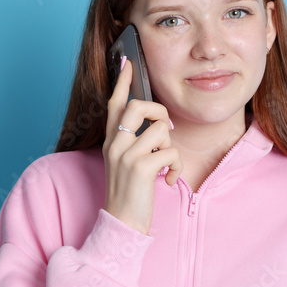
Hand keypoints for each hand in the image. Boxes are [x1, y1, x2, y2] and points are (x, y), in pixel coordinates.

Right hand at [102, 57, 181, 234]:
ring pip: (161, 129)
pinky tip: (168, 180)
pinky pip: (171, 152)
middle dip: (159, 112)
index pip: (114, 103)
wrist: (121, 224)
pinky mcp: (140, 168)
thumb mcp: (124, 163)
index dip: (122, 81)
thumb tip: (158, 125)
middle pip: (139, 106)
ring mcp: (126, 155)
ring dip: (170, 147)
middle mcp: (115, 144)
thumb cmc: (128, 194)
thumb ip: (134, 142)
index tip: (128, 62)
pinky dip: (176, 167)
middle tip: (165, 130)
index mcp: (111, 140)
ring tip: (164, 164)